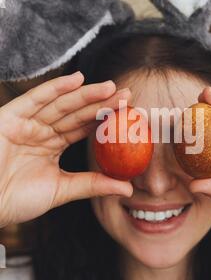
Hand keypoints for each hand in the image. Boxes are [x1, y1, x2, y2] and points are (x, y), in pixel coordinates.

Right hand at [0, 72, 132, 227]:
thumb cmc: (17, 200)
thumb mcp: (61, 190)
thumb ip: (92, 184)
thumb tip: (127, 187)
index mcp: (53, 145)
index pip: (83, 127)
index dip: (105, 119)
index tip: (129, 113)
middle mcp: (42, 130)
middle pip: (76, 113)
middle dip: (101, 103)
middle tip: (127, 95)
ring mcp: (27, 122)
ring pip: (61, 104)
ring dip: (85, 94)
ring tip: (110, 87)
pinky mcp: (10, 117)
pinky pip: (35, 99)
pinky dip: (54, 88)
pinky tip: (76, 80)